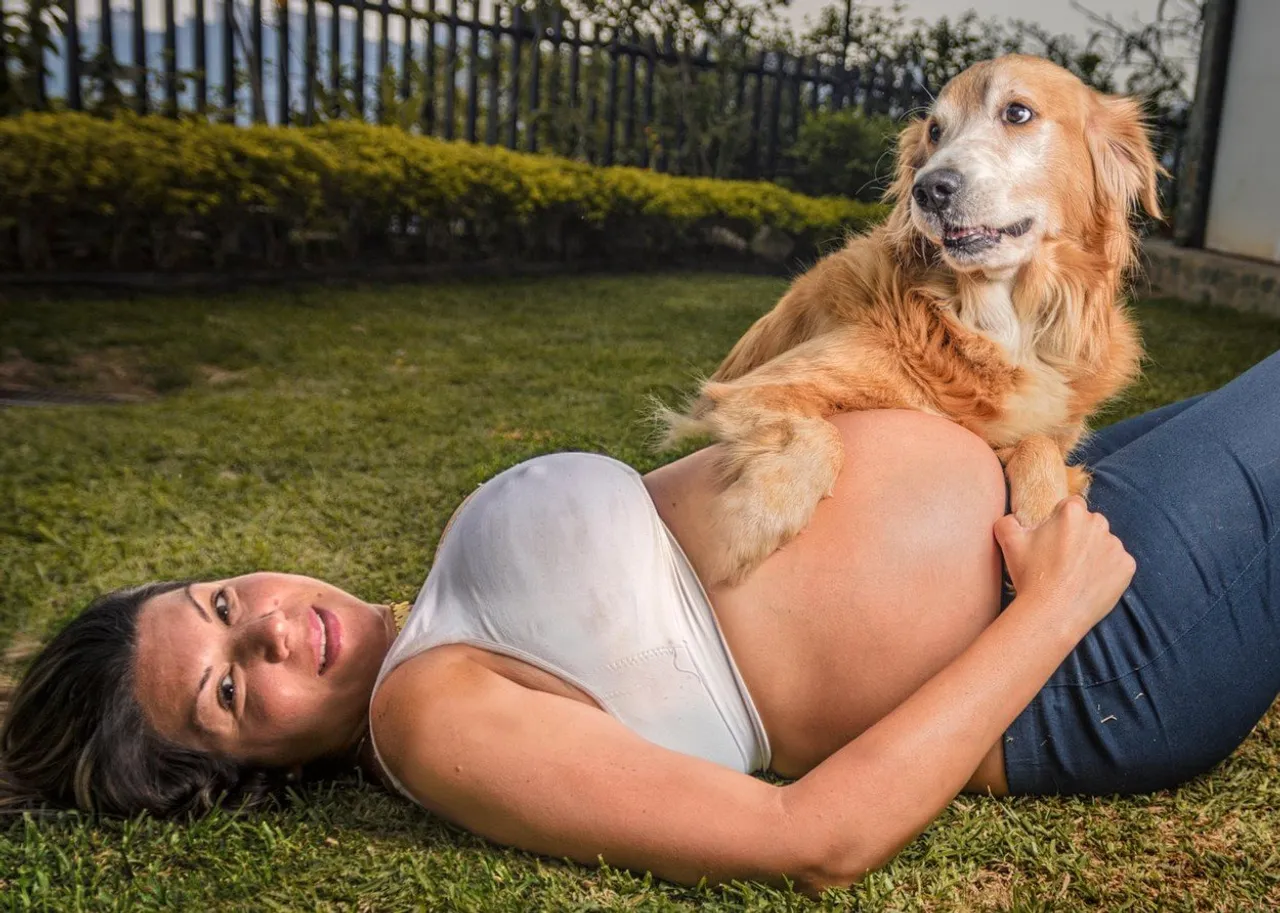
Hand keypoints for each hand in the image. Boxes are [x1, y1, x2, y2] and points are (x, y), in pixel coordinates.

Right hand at [994, 496, 1134, 630]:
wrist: (1053, 613)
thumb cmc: (1031, 576)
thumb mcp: (1009, 542)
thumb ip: (1008, 521)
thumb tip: (1013, 518)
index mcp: (1072, 512)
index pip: (1072, 505)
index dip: (1062, 521)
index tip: (1055, 539)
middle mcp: (1099, 524)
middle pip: (1091, 523)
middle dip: (1080, 536)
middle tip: (1063, 558)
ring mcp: (1116, 546)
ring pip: (1105, 544)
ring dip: (1094, 553)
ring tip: (1076, 574)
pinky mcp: (1127, 567)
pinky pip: (1118, 564)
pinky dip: (1108, 572)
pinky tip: (1090, 583)